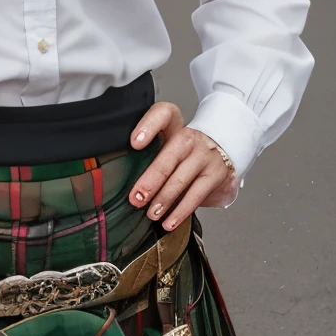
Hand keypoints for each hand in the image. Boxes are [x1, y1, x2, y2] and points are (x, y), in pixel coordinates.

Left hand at [126, 101, 237, 230]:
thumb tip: (116, 178)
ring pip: (181, 178)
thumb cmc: (182, 153)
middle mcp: (190, 138)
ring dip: (164, 199)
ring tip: (151, 213)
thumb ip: (146, 154)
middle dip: (151, 179)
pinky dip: (180, 211)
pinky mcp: (216, 174)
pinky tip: (169, 222)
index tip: (134, 143)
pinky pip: (196, 195)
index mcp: (173, 126)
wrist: (220, 154)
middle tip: (136, 197)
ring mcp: (205, 155)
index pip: (163, 114)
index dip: (149, 125)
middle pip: (169, 155)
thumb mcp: (166, 144)